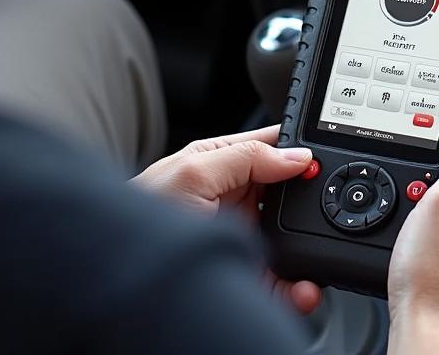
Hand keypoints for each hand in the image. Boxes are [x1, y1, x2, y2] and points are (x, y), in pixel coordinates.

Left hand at [133, 124, 321, 314]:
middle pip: (287, 197)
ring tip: (314, 259)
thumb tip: (294, 155)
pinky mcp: (245, 279)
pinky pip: (283, 284)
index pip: (270, 149)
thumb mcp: (192, 173)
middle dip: (308, 206)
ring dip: (307, 252)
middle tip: (323, 213)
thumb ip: (243, 157)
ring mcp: (240, 240)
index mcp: (220, 162)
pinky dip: (299, 289)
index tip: (321, 163)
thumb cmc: (140, 217)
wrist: (115, 275)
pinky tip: (302, 289)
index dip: (297, 153)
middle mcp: (233, 199)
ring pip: (290, 242)